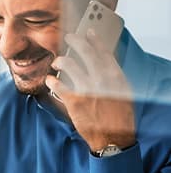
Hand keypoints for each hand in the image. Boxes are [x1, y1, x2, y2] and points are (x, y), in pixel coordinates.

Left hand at [45, 29, 135, 152]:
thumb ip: (112, 77)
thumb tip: (102, 63)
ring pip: (68, 64)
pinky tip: (50, 80)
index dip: (95, 39)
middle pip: (85, 52)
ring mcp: (87, 89)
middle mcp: (102, 79)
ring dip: (60, 60)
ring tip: (56, 62)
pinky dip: (52, 81)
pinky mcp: (73, 101)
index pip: (104, 51)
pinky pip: (57, 84)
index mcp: (116, 77)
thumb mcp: (123, 93)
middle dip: (75, 41)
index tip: (88, 31)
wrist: (113, 140)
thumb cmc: (118, 117)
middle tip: (68, 37)